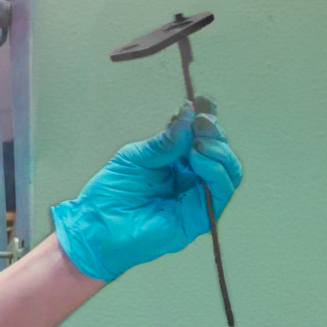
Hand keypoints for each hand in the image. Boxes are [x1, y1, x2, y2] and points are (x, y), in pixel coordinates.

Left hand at [51, 100, 242, 281]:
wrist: (97, 226)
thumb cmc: (112, 191)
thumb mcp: (136, 156)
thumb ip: (165, 141)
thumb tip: (189, 113)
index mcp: (177, 159)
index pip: (202, 135)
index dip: (207, 117)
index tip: (203, 100)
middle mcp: (192, 177)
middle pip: (220, 150)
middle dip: (214, 132)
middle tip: (201, 120)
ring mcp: (198, 197)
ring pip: (229, 171)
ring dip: (219, 151)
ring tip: (198, 141)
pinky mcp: (200, 218)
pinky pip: (221, 193)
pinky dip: (216, 172)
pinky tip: (198, 158)